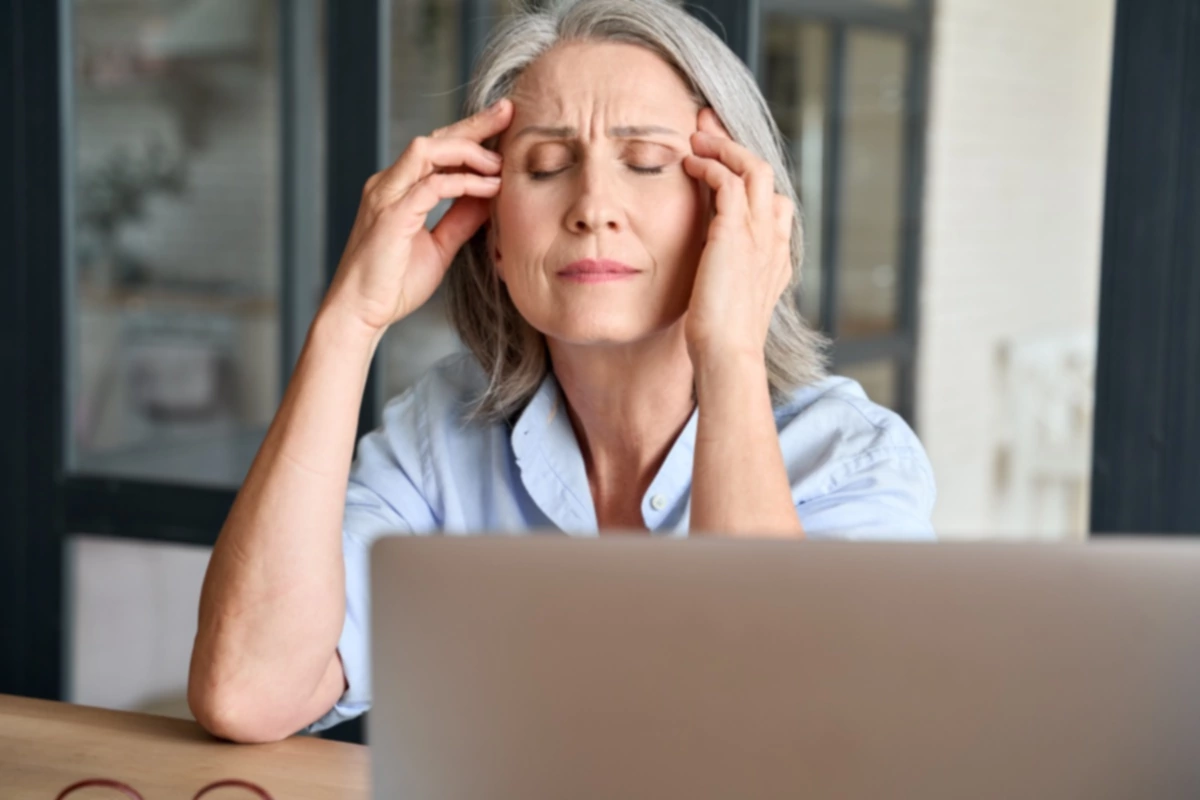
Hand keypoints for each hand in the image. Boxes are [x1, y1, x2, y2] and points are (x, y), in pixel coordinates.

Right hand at [322, 99, 513, 334]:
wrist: (360, 314)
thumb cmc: (393, 285)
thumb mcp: (440, 247)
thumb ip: (461, 220)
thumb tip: (490, 198)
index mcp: (398, 189)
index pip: (436, 150)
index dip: (470, 134)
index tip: (503, 124)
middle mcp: (389, 184)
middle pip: (433, 139)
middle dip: (473, 124)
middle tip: (508, 111)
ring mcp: (386, 196)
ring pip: (427, 149)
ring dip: (468, 150)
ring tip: (500, 161)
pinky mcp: (390, 215)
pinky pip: (431, 184)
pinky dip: (464, 181)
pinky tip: (489, 187)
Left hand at [682, 108, 793, 366]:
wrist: (726, 354)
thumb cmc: (719, 336)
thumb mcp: (725, 297)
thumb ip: (723, 273)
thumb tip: (706, 268)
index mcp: (774, 254)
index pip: (774, 200)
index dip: (748, 174)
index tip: (721, 158)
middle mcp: (773, 238)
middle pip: (765, 171)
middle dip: (735, 142)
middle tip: (705, 124)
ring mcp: (758, 235)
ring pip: (752, 168)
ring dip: (722, 145)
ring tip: (695, 134)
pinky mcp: (735, 235)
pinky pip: (729, 182)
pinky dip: (711, 165)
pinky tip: (689, 163)